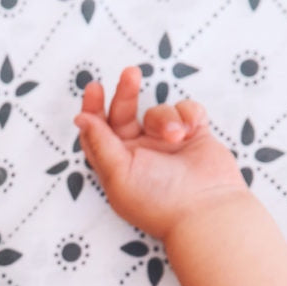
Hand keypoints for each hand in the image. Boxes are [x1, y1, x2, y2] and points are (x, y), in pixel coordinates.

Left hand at [74, 66, 246, 240]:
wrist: (206, 210)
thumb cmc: (158, 199)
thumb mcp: (119, 173)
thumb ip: (100, 144)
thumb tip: (80, 119)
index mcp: (116, 164)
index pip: (98, 131)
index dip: (93, 109)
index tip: (95, 87)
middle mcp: (139, 153)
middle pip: (124, 113)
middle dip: (126, 93)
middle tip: (130, 74)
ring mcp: (167, 144)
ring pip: (158, 111)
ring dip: (166, 118)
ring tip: (176, 137)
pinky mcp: (194, 136)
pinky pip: (187, 110)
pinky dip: (189, 114)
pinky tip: (193, 129)